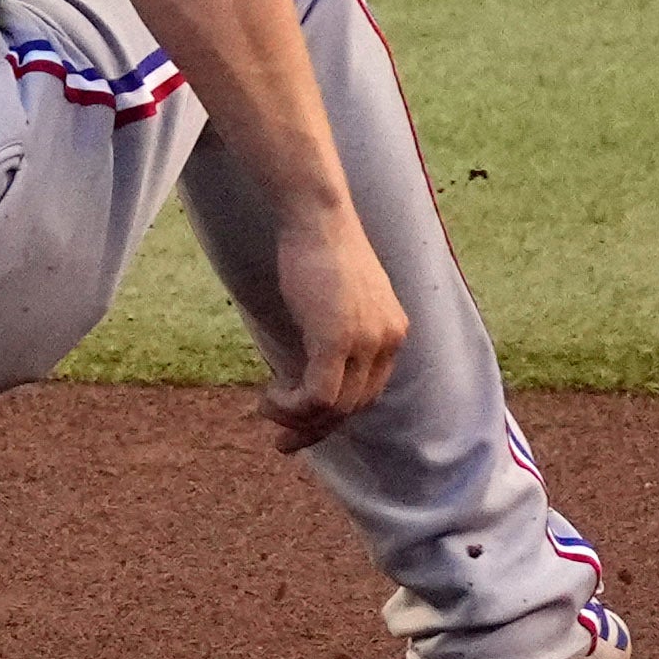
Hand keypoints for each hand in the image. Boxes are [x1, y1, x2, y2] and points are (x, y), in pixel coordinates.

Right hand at [256, 203, 408, 450]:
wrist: (316, 217)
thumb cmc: (318, 246)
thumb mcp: (338, 294)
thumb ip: (338, 326)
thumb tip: (314, 355)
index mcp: (393, 331)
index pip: (369, 391)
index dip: (335, 414)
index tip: (302, 422)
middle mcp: (388, 341)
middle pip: (356, 406)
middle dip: (316, 429)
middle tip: (281, 441)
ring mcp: (366, 342)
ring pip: (337, 407)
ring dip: (298, 419)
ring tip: (266, 410)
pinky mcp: (337, 340)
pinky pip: (320, 395)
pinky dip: (293, 407)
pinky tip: (270, 398)